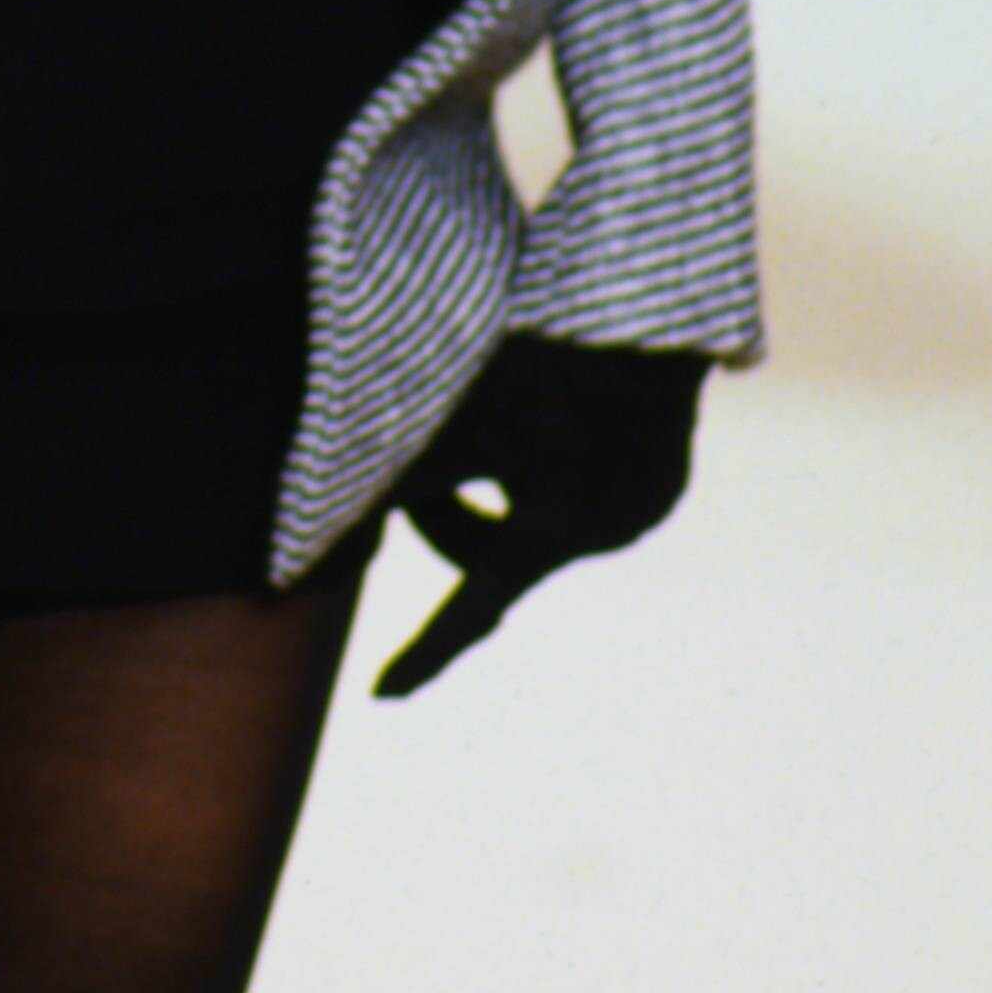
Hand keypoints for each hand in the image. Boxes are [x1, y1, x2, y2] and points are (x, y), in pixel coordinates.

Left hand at [374, 334, 704, 698]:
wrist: (645, 301)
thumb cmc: (534, 352)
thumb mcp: (450, 421)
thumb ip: (391, 486)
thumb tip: (329, 540)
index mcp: (556, 529)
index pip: (471, 607)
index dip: (423, 650)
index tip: (381, 691)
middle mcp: (607, 528)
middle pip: (493, 550)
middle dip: (444, 515)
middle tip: (416, 468)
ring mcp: (643, 501)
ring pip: (533, 514)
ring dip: (494, 478)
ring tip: (486, 418)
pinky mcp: (662, 471)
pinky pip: (583, 486)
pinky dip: (549, 459)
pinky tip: (552, 405)